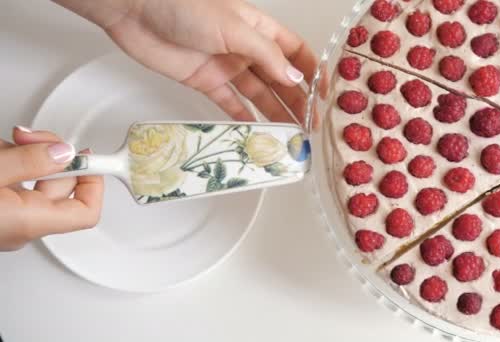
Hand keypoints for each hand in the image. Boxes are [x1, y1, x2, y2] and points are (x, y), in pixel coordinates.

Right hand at [0, 127, 103, 250]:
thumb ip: (29, 161)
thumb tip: (63, 153)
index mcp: (29, 222)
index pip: (87, 211)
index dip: (94, 182)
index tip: (88, 156)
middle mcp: (22, 227)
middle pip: (60, 186)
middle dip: (47, 154)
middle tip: (27, 136)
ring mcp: (7, 219)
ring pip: (33, 180)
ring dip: (22, 155)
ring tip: (6, 144)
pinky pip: (14, 184)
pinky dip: (10, 164)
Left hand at [54, 0, 321, 124]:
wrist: (136, 11)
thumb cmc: (185, 7)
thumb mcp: (234, 28)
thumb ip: (267, 56)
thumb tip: (296, 80)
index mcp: (259, 28)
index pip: (295, 52)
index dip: (312, 72)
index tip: (324, 96)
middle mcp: (246, 48)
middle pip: (279, 78)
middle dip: (297, 100)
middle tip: (310, 126)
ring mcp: (226, 65)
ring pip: (258, 94)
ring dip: (275, 113)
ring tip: (290, 136)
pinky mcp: (205, 81)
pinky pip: (229, 103)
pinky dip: (243, 118)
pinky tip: (257, 133)